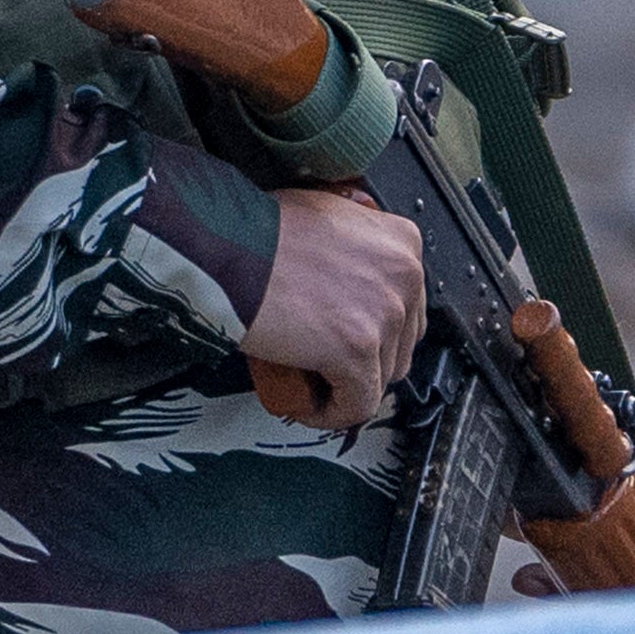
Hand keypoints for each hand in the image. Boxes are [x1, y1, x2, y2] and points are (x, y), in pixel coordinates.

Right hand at [241, 183, 434, 426]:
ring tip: (314, 383)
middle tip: (331, 365)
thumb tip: (352, 283)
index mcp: (400, 242)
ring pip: (381, 377)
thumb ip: (355, 249)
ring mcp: (384, 313)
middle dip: (367, 361)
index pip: (409, 307)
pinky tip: (310, 407)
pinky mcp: (356, 349)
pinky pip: (357, 404)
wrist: (225, 249)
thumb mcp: (327, 219)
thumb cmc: (259, 232)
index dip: (378, 331)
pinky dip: (333, 413)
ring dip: (347, 387)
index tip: (353, 341)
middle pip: (400, 344)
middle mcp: (403, 274)